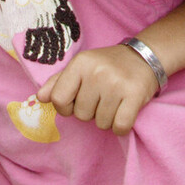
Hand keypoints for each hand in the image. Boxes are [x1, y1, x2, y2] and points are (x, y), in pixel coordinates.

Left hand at [37, 44, 157, 134]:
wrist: (144, 57)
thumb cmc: (107, 65)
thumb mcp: (81, 66)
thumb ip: (58, 82)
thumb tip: (40, 97)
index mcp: (80, 63)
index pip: (59, 99)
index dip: (65, 107)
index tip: (77, 101)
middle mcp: (97, 72)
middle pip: (81, 114)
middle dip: (90, 112)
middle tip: (102, 97)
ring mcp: (116, 84)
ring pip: (100, 124)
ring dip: (106, 119)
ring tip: (114, 102)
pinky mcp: (135, 95)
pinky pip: (119, 127)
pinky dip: (120, 127)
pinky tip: (123, 113)